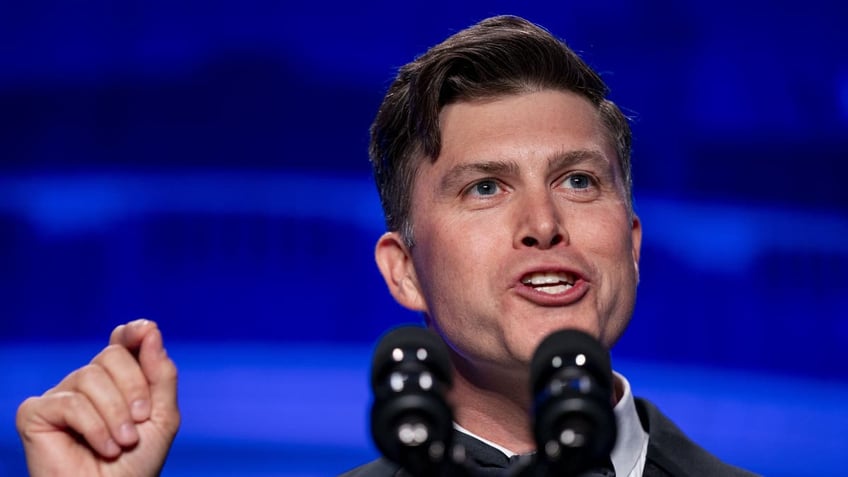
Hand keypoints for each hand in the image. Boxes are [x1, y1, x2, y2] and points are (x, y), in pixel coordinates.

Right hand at [16, 319, 179, 476]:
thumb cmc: (136, 462)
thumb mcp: (162, 415)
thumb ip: (161, 374)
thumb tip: (150, 329)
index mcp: (118, 379)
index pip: (122, 342)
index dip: (133, 332)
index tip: (145, 330)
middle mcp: (87, 382)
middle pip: (111, 355)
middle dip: (134, 387)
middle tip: (140, 421)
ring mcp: (61, 395)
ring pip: (90, 376)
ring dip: (115, 413)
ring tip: (123, 443)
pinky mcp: (36, 413)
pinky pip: (69, 402)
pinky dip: (93, 426)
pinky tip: (103, 447)